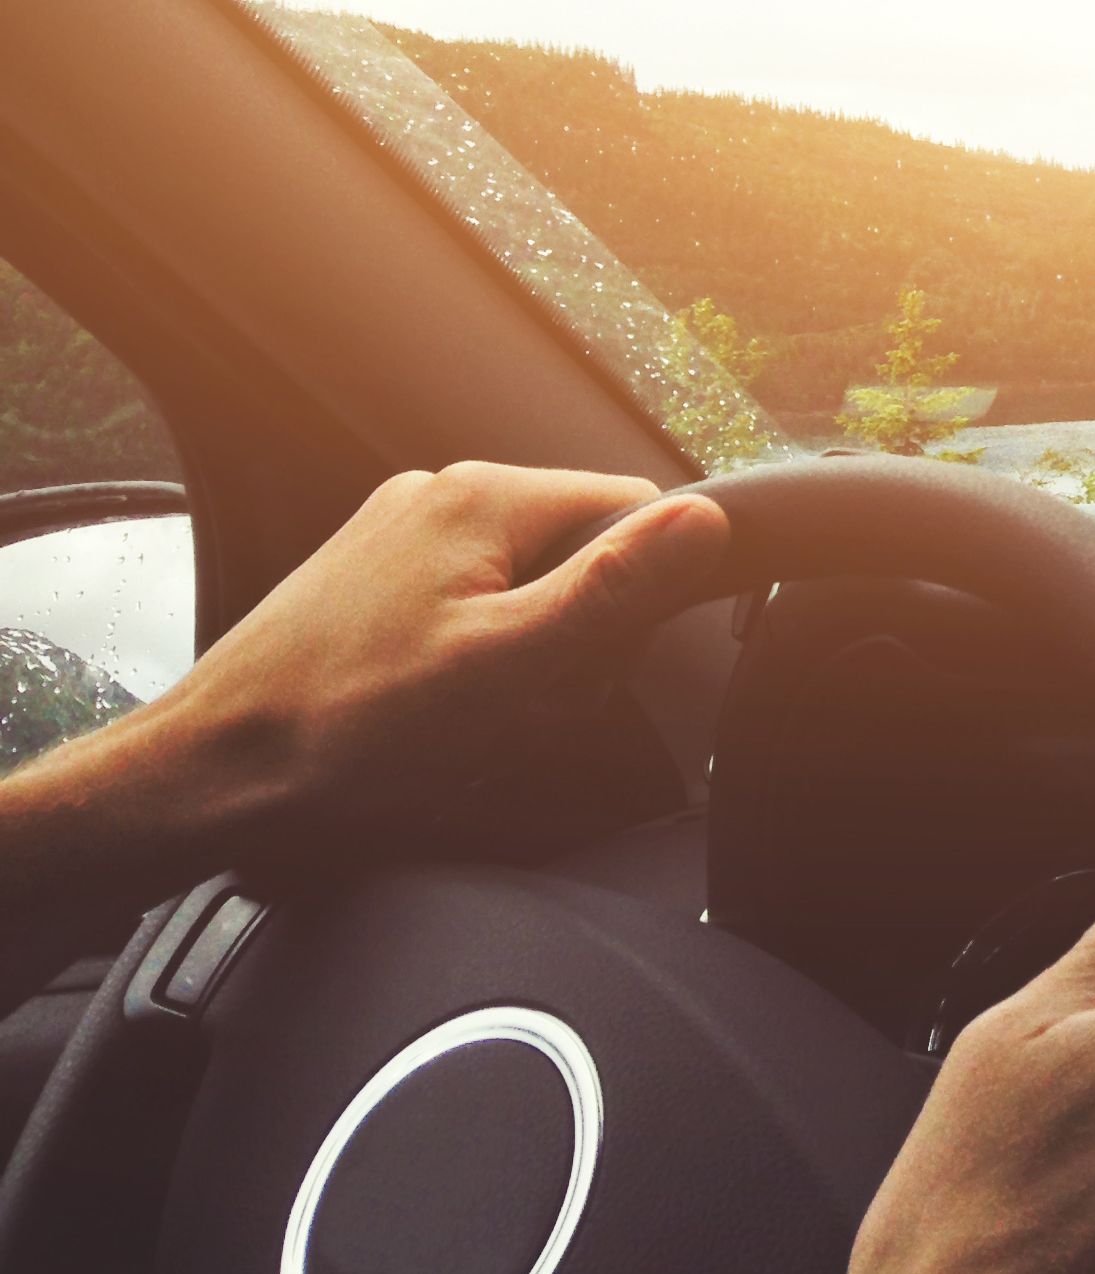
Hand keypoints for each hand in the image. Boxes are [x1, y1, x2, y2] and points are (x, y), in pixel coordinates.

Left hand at [0, 465, 726, 904]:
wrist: (206, 779)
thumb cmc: (342, 734)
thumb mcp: (508, 668)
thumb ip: (614, 588)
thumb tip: (707, 521)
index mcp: (483, 496)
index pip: (635, 511)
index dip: (639, 599)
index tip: (591, 667)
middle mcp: (439, 495)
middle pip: (581, 551)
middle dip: (578, 633)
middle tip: (523, 704)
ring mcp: (397, 535)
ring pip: (528, 584)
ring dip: (526, 654)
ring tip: (468, 717)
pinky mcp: (370, 579)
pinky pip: (470, 605)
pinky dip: (475, 658)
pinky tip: (432, 713)